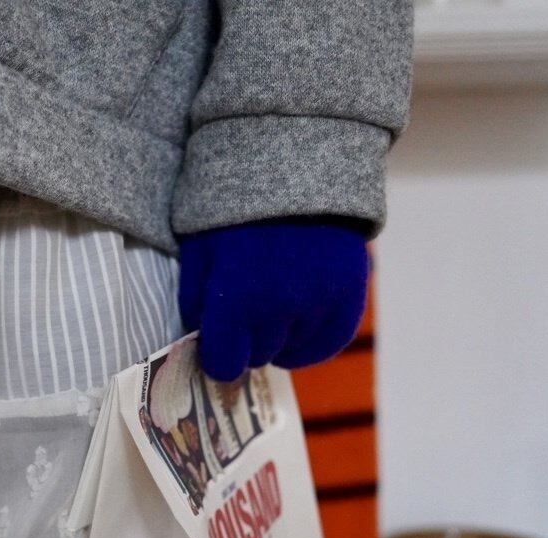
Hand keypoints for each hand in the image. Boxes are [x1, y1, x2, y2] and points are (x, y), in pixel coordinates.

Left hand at [178, 218, 370, 381]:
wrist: (293, 164)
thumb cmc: (233, 208)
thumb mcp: (199, 252)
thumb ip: (197, 304)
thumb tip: (204, 345)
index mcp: (237, 300)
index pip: (224, 364)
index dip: (216, 356)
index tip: (216, 343)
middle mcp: (281, 310)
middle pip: (257, 357)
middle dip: (244, 343)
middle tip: (242, 316)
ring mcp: (320, 305)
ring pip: (291, 351)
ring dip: (276, 339)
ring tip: (269, 308)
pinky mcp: (350, 295)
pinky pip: (329, 343)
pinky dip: (309, 346)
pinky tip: (294, 338)